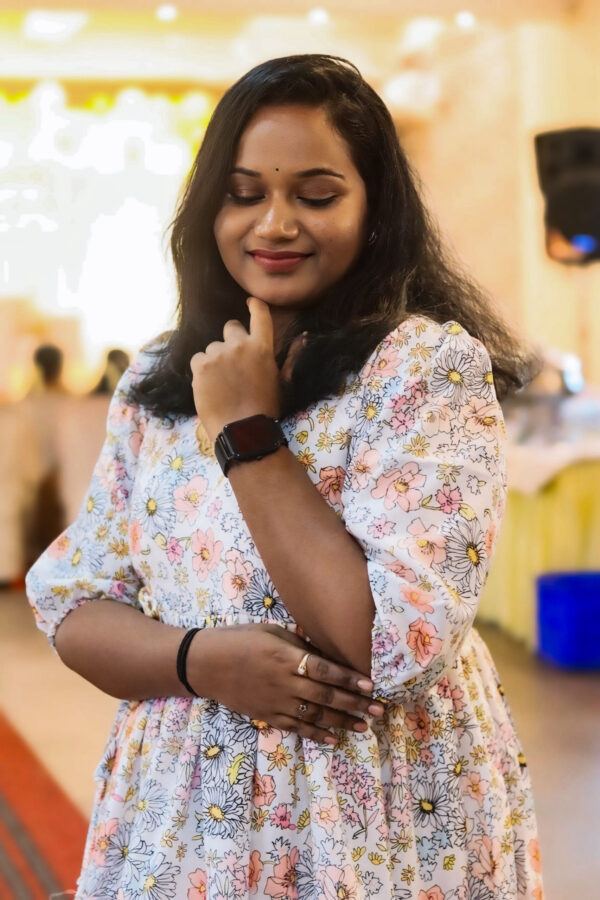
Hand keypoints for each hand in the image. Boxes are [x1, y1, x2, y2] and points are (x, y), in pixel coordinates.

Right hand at [187, 624, 383, 744]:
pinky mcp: (267, 716)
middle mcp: (284, 682)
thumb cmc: (239, 639)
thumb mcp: (270, 631)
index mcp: (285, 657)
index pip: (323, 670)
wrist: (206, 664)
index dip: (348, 678)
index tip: (370, 685)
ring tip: (364, 725)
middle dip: (354, 703)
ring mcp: (275, 702)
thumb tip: (324, 653)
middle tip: (378, 710)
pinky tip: (334, 739)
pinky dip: (316, 734)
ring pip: (315, 715)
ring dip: (342, 722)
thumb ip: (298, 644)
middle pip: (325, 696)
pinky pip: (296, 728)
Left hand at [190, 297, 280, 442]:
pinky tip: (211, 387)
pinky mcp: (200, 366)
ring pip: (212, 347)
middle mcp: (239, 346)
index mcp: (262, 348)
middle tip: (233, 363)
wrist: (242, 431)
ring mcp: (218, 355)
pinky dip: (202, 370)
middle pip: (230, 327)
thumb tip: (303, 337)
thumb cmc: (266, 408)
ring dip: (216, 359)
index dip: (255, 306)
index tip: (251, 303)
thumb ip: (291, 357)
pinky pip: (198, 359)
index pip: (259, 315)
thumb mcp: (282, 381)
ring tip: (222, 383)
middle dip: (231, 340)